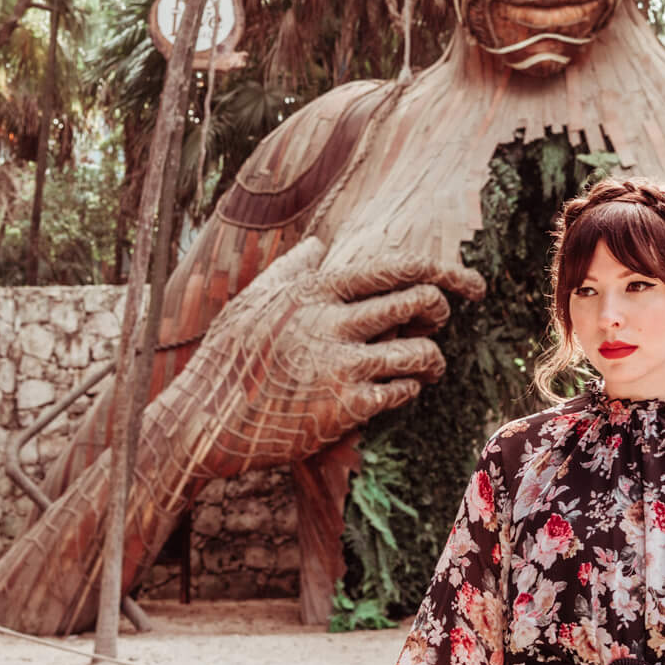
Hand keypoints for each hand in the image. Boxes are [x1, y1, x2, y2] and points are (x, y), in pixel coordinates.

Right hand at [152, 235, 488, 476]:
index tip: (461, 284)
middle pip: (419, 300)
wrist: (203, 421)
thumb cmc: (226, 360)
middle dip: (440, 309)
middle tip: (438, 321)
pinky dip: (408, 389)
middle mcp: (330, 322)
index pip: (392, 267)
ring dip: (432, 358)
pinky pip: (401, 391)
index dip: (436, 271)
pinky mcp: (344, 408)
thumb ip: (290, 269)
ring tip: (428, 365)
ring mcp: (340, 366)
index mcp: (312, 291)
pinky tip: (399, 389)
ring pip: (420, 350)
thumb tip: (319, 243)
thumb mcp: (251, 302)